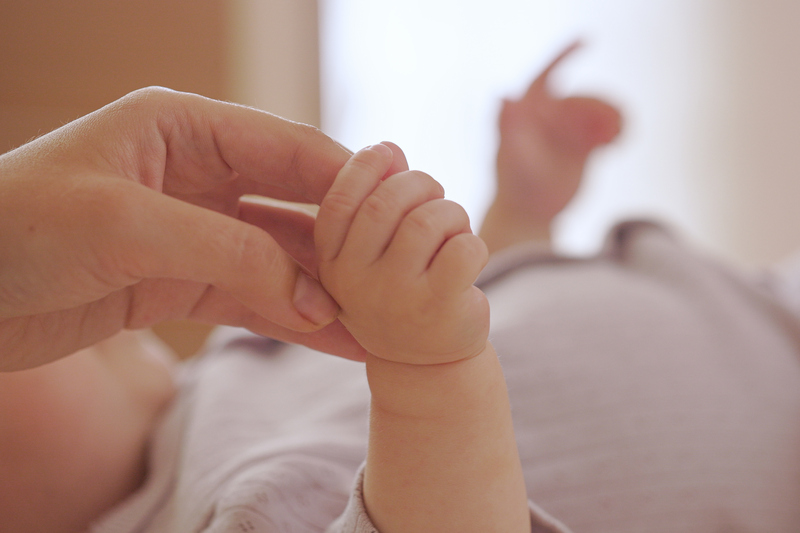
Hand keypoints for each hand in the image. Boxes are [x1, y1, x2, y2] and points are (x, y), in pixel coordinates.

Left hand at [0, 87, 370, 369]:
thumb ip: (228, 251)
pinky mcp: (182, 281)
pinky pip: (255, 297)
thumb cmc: (14, 231)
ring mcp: (195, 230)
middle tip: (402, 276)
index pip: (289, 149)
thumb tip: (316, 293)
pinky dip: (295, 319)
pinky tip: (338, 339)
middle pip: (296, 204)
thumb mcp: (124, 226)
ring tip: (383, 321)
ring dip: (329, 289)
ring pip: (281, 257)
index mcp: (184, 129)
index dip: (348, 184)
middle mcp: (199, 174)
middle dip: (347, 242)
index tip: (400, 220)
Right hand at [315, 143, 488, 364]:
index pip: (339, 201)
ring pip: (428, 221)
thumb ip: (376, 199)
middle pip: (385, 201)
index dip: (364, 166)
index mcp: (331, 263)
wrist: (428, 364)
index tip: (388, 151)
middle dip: (421, 184)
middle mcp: (353, 282)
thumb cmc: (402, 292)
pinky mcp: (437, 308)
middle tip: (438, 198)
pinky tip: (469, 260)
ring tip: (455, 233)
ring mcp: (394, 297)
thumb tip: (389, 149)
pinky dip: (474, 245)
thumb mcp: (376, 251)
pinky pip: (463, 249)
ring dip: (452, 215)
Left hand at [481, 42, 621, 251]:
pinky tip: (616, 145)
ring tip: (617, 136)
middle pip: (579, 99)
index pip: (545, 76)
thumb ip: (509, 126)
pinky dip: (615, 132)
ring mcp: (566, 132)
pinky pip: (605, 131)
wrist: (528, 215)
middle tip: (611, 125)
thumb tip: (503, 96)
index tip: (585, 42)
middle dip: (597, 107)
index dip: (563, 56)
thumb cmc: (515, 186)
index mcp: (527, 113)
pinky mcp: (583, 148)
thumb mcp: (513, 156)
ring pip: (596, 113)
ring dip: (610, 119)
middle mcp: (548, 118)